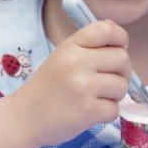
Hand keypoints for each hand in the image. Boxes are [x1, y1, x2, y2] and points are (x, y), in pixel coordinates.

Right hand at [8, 20, 130, 147]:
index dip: (121, 38)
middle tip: (108, 79)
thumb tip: (117, 31)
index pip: (107, 30)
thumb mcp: (63, 55)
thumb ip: (89, 43)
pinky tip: (91, 111)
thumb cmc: (48, 86)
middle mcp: (77, 63)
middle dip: (122, 71)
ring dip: (114, 94)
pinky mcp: (88, 111)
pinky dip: (107, 113)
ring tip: (96, 97)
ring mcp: (83, 87)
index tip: (119, 48)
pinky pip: (115, 109)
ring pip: (122, 85)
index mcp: (71, 46)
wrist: (25, 118)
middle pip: (122, 58)